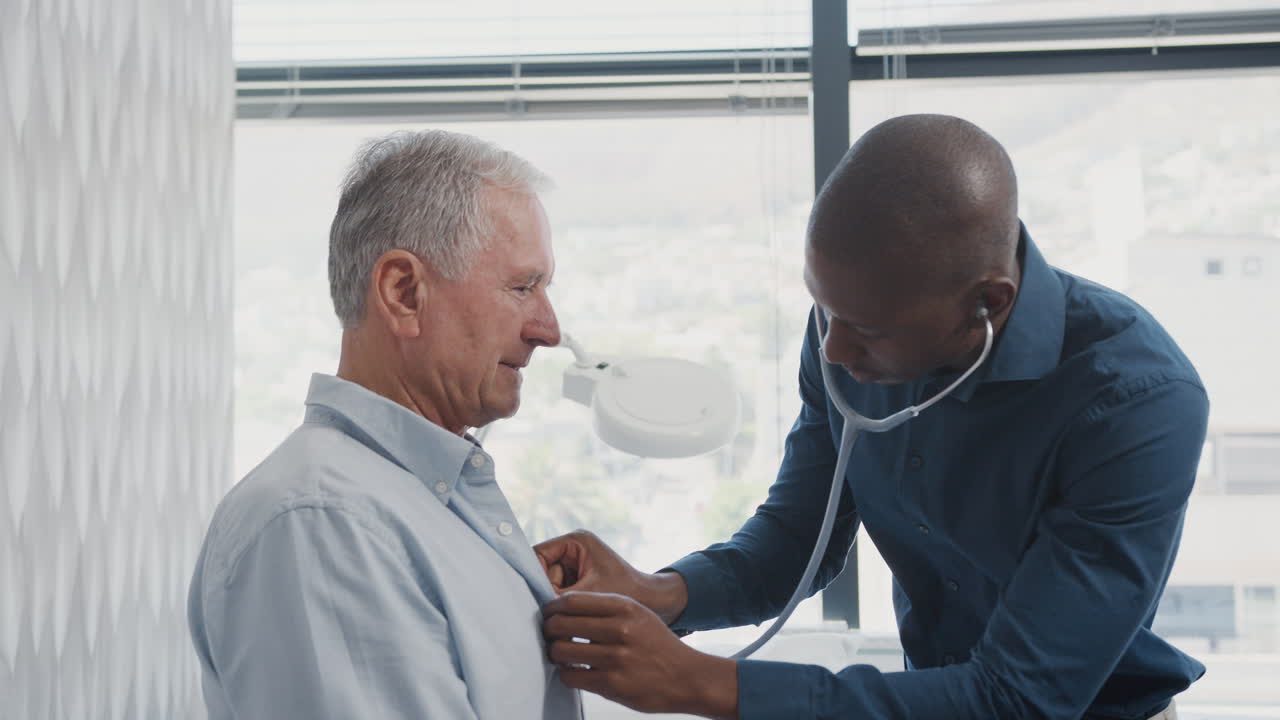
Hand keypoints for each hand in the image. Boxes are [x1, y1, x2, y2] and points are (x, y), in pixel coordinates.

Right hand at [533, 530, 687, 622]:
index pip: (539, 554)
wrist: (655, 602)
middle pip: (542, 571)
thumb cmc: (626, 593)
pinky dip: (563, 606)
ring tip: (565, 616)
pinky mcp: (579, 580)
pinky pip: (560, 593)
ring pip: (549, 585)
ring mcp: (575, 564)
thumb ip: (559, 597)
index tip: (534, 599)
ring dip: (555, 602)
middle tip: (550, 612)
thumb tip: (534, 607)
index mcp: (576, 541)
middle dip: (546, 591)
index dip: (533, 576)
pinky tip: (570, 618)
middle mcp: (573, 549)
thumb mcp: (589, 594)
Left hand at [542, 591, 737, 719]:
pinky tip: (574, 671)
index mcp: (625, 607)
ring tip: (560, 654)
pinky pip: (571, 676)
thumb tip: (563, 607)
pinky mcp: (612, 684)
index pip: (572, 600)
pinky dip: (566, 674)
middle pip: (561, 624)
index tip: (548, 614)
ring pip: (561, 651)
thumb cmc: (656, 644)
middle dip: (549, 630)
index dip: (552, 607)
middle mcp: (620, 630)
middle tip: (549, 635)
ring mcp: (616, 658)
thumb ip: (606, 608)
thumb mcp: (638, 614)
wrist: (686, 677)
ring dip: (555, 654)